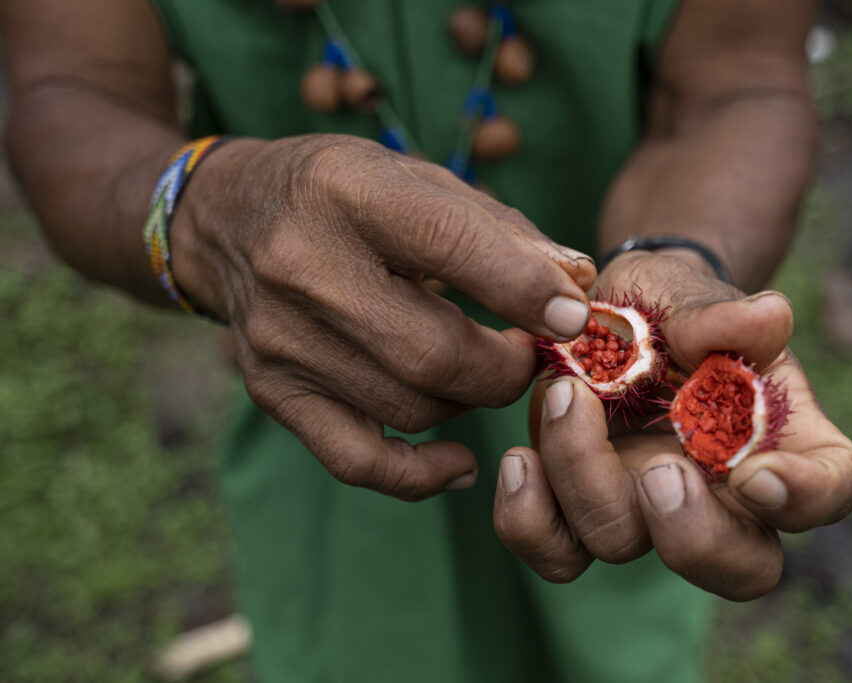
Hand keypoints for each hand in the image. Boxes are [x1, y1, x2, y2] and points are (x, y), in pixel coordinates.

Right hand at [172, 135, 595, 499]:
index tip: (574, 317)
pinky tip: (458, 460)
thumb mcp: (420, 180)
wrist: (229, 218)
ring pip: (410, 408)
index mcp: (348, 191)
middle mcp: (301, 266)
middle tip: (530, 355)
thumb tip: (576, 289)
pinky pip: (357, 461)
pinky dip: (420, 474)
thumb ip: (504, 233)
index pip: (450, 244)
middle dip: (507, 368)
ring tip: (481, 372)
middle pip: (432, 353)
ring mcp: (279, 338)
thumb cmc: (346, 193)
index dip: (525, 289)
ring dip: (471, 402)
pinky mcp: (271, 390)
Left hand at [493, 251, 851, 598]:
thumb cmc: (674, 304)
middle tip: (658, 469)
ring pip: (624, 545)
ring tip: (566, 396)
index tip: (756, 476)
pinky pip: (557, 550)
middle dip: (695, 536)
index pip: (828, 490)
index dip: (805, 498)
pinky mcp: (578, 508)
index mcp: (782, 440)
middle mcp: (722, 494)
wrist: (611, 310)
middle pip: (740, 567)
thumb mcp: (696, 295)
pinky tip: (519, 457)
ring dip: (585, 481)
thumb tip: (770, 317)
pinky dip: (528, 518)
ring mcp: (646, 508)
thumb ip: (724, 315)